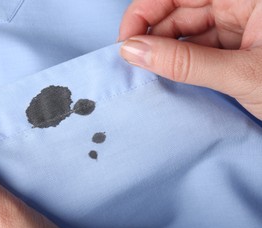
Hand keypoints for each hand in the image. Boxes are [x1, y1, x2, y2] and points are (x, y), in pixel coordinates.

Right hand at [119, 0, 261, 119]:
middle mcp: (240, 5)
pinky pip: (200, 51)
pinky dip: (183, 65)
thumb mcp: (242, 75)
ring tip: (151, 76)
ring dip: (166, 55)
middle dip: (153, 38)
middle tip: (135, 66)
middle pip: (180, 13)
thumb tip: (134, 51)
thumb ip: (187, 63)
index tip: (125, 42)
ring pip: (188, 34)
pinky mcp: (238, 48)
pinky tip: (172, 79)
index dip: (144, 13)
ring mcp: (240, 26)